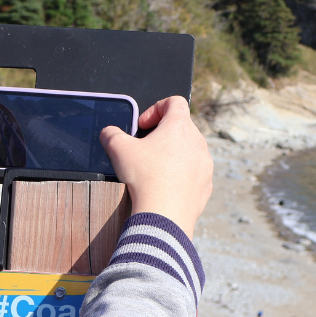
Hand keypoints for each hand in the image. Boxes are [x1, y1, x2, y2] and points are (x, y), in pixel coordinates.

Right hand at [100, 96, 212, 237]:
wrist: (164, 214)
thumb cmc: (145, 177)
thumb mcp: (118, 149)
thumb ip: (111, 134)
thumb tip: (108, 133)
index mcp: (179, 126)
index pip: (174, 101)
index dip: (155, 108)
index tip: (143, 126)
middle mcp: (198, 141)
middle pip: (181, 127)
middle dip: (162, 134)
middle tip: (145, 148)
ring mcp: (205, 163)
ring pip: (189, 150)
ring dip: (173, 155)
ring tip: (155, 169)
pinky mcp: (206, 184)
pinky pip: (194, 172)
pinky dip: (181, 175)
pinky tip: (166, 186)